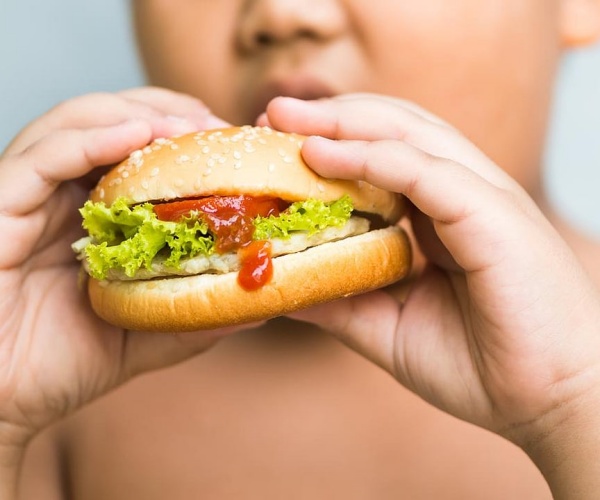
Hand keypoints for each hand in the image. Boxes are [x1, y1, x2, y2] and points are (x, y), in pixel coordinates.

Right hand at [0, 88, 242, 457]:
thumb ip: (193, 318)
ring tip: (185, 125)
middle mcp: (60, 196)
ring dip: (136, 114)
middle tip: (214, 126)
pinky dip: (90, 139)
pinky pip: (41, 157)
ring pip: (77, 124)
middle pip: (111, 123)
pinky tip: (137, 134)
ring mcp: (28, 197)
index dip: (185, 137)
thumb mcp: (144, 338)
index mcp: (94, 217)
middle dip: (167, 114)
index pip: (139, 153)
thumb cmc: (61, 366)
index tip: (232, 141)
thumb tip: (257, 306)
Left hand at [263, 95, 599, 460]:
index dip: (331, 142)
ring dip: (344, 122)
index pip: (384, 155)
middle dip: (331, 116)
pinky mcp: (494, 216)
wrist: (554, 403)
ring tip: (287, 119)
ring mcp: (482, 199)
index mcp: (442, 217)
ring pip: (409, 135)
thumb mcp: (389, 328)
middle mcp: (463, 195)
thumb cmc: (483, 367)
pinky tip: (325, 154)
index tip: (275, 141)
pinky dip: (373, 158)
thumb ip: (342, 301)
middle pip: (394, 129)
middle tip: (274, 113)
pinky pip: (427, 172)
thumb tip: (282, 282)